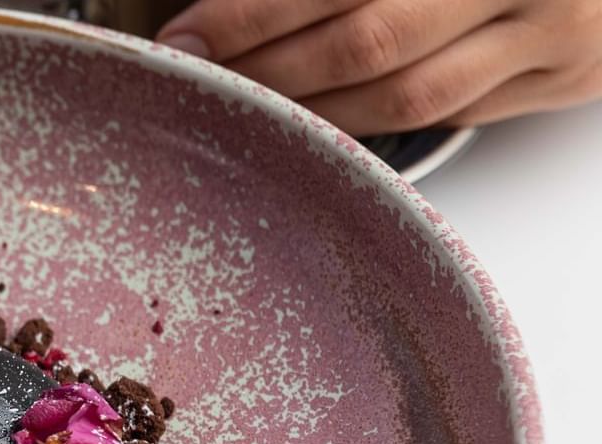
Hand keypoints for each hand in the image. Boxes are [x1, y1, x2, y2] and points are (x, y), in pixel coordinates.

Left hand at [156, 0, 601, 133]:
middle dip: (270, 68)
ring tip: (247, 109)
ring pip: (410, 96)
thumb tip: (237, 0)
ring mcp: (554, 35)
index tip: (187, 34)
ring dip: (316, 111)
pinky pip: (451, 115)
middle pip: (369, 42)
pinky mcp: (566, 80)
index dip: (253, 13)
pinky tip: (318, 122)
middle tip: (202, 81)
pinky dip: (374, 122)